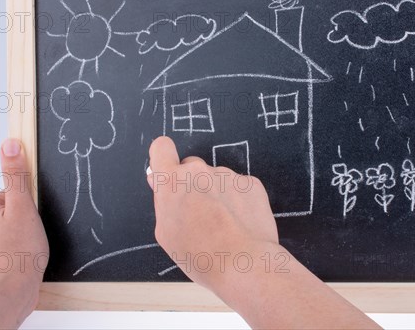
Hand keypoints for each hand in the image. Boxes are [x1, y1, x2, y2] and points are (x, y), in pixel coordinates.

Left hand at [0, 138, 48, 320]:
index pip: (13, 193)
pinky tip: (24, 257)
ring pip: (10, 227)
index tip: (31, 220)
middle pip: (12, 210)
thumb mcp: (24, 207)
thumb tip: (11, 145)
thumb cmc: (18, 255)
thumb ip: (17, 175)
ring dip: (23, 236)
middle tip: (30, 235)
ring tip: (28, 248)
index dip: (28, 206)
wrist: (9, 294)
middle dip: (25, 221)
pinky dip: (18, 249)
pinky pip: (8, 244)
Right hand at [147, 137, 380, 328]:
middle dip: (196, 184)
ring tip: (229, 225)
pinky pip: (242, 186)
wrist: (247, 265)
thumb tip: (164, 183)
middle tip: (204, 213)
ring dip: (221, 194)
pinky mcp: (253, 183)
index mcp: (173, 184)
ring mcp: (229, 176)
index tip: (166, 164)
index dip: (163, 156)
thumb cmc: (204, 257)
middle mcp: (201, 172)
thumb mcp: (168, 234)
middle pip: (193, 167)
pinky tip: (246, 222)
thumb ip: (165, 202)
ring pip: (221, 178)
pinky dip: (242, 199)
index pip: (161, 148)